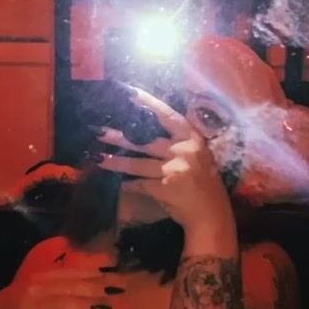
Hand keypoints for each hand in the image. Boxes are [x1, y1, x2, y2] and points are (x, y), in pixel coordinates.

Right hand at [0, 264, 123, 308]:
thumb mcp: (38, 294)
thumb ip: (59, 287)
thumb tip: (89, 280)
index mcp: (41, 277)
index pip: (72, 273)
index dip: (95, 272)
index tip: (117, 273)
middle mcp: (35, 286)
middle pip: (70, 286)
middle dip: (97, 287)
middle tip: (120, 289)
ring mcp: (25, 303)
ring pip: (58, 303)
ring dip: (81, 306)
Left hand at [96, 87, 232, 237]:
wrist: (211, 215)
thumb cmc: (205, 185)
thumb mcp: (199, 156)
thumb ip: (179, 143)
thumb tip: (147, 131)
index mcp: (192, 138)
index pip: (167, 115)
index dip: (148, 103)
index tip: (128, 93)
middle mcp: (183, 150)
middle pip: (145, 140)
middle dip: (119, 135)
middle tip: (98, 130)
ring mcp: (173, 169)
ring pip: (137, 163)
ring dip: (115, 161)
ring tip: (96, 157)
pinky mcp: (164, 188)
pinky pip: (139, 183)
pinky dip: (128, 184)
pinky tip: (117, 183)